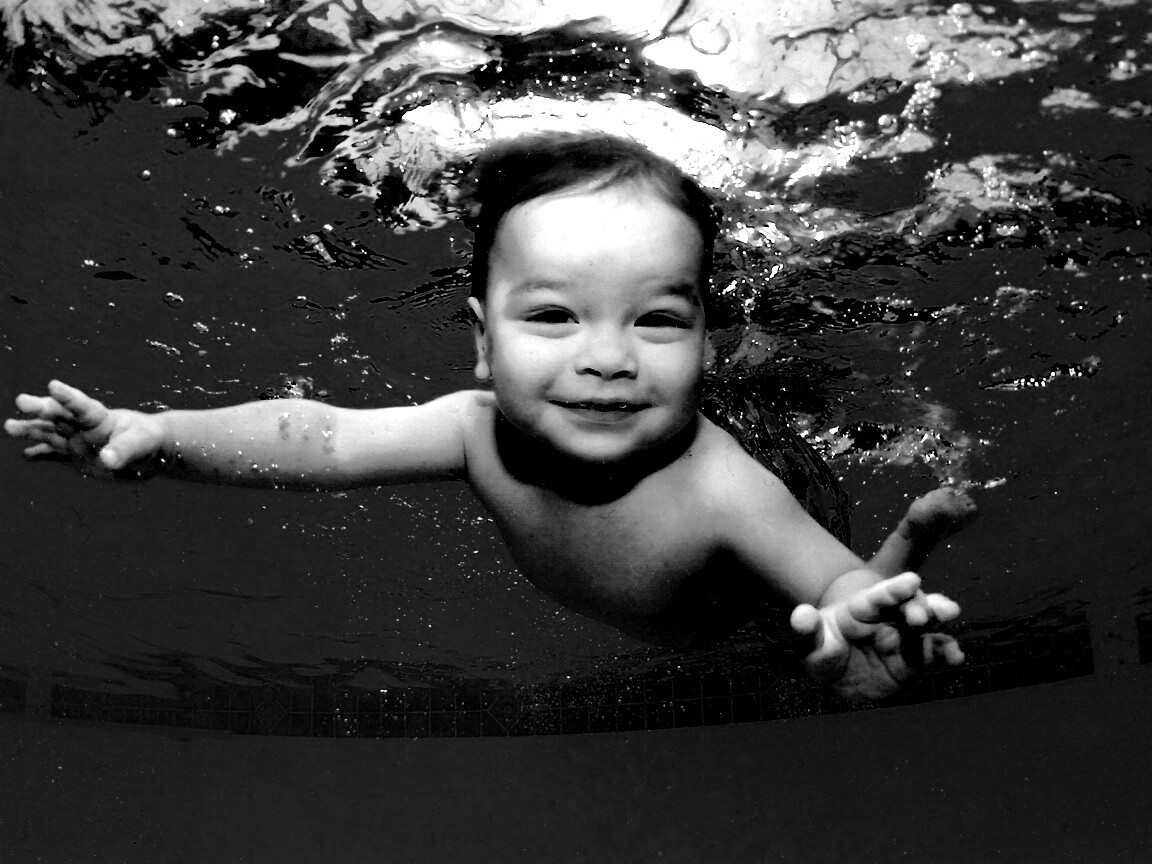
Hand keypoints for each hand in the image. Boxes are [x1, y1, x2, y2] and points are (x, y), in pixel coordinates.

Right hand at [4, 380, 165, 477]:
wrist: (149, 452)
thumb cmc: (149, 440)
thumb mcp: (141, 444)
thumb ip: (124, 451)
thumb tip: (107, 460)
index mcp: (101, 417)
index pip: (82, 405)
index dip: (67, 396)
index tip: (52, 385)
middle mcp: (84, 427)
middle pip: (59, 415)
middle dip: (40, 408)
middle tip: (21, 400)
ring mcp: (77, 440)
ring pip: (50, 433)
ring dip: (31, 430)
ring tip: (9, 426)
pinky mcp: (76, 456)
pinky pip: (55, 454)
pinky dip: (41, 454)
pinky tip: (25, 455)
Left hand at [790, 571, 962, 701]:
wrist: (834, 675)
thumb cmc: (820, 650)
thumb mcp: (807, 643)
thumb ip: (805, 630)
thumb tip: (800, 615)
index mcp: (861, 609)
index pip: (878, 596)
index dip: (894, 589)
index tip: (912, 580)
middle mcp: (886, 619)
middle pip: (908, 607)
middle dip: (923, 606)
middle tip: (935, 612)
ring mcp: (902, 639)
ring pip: (926, 628)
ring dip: (940, 623)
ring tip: (951, 618)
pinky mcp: (913, 660)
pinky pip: (932, 655)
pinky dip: (946, 654)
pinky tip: (957, 657)